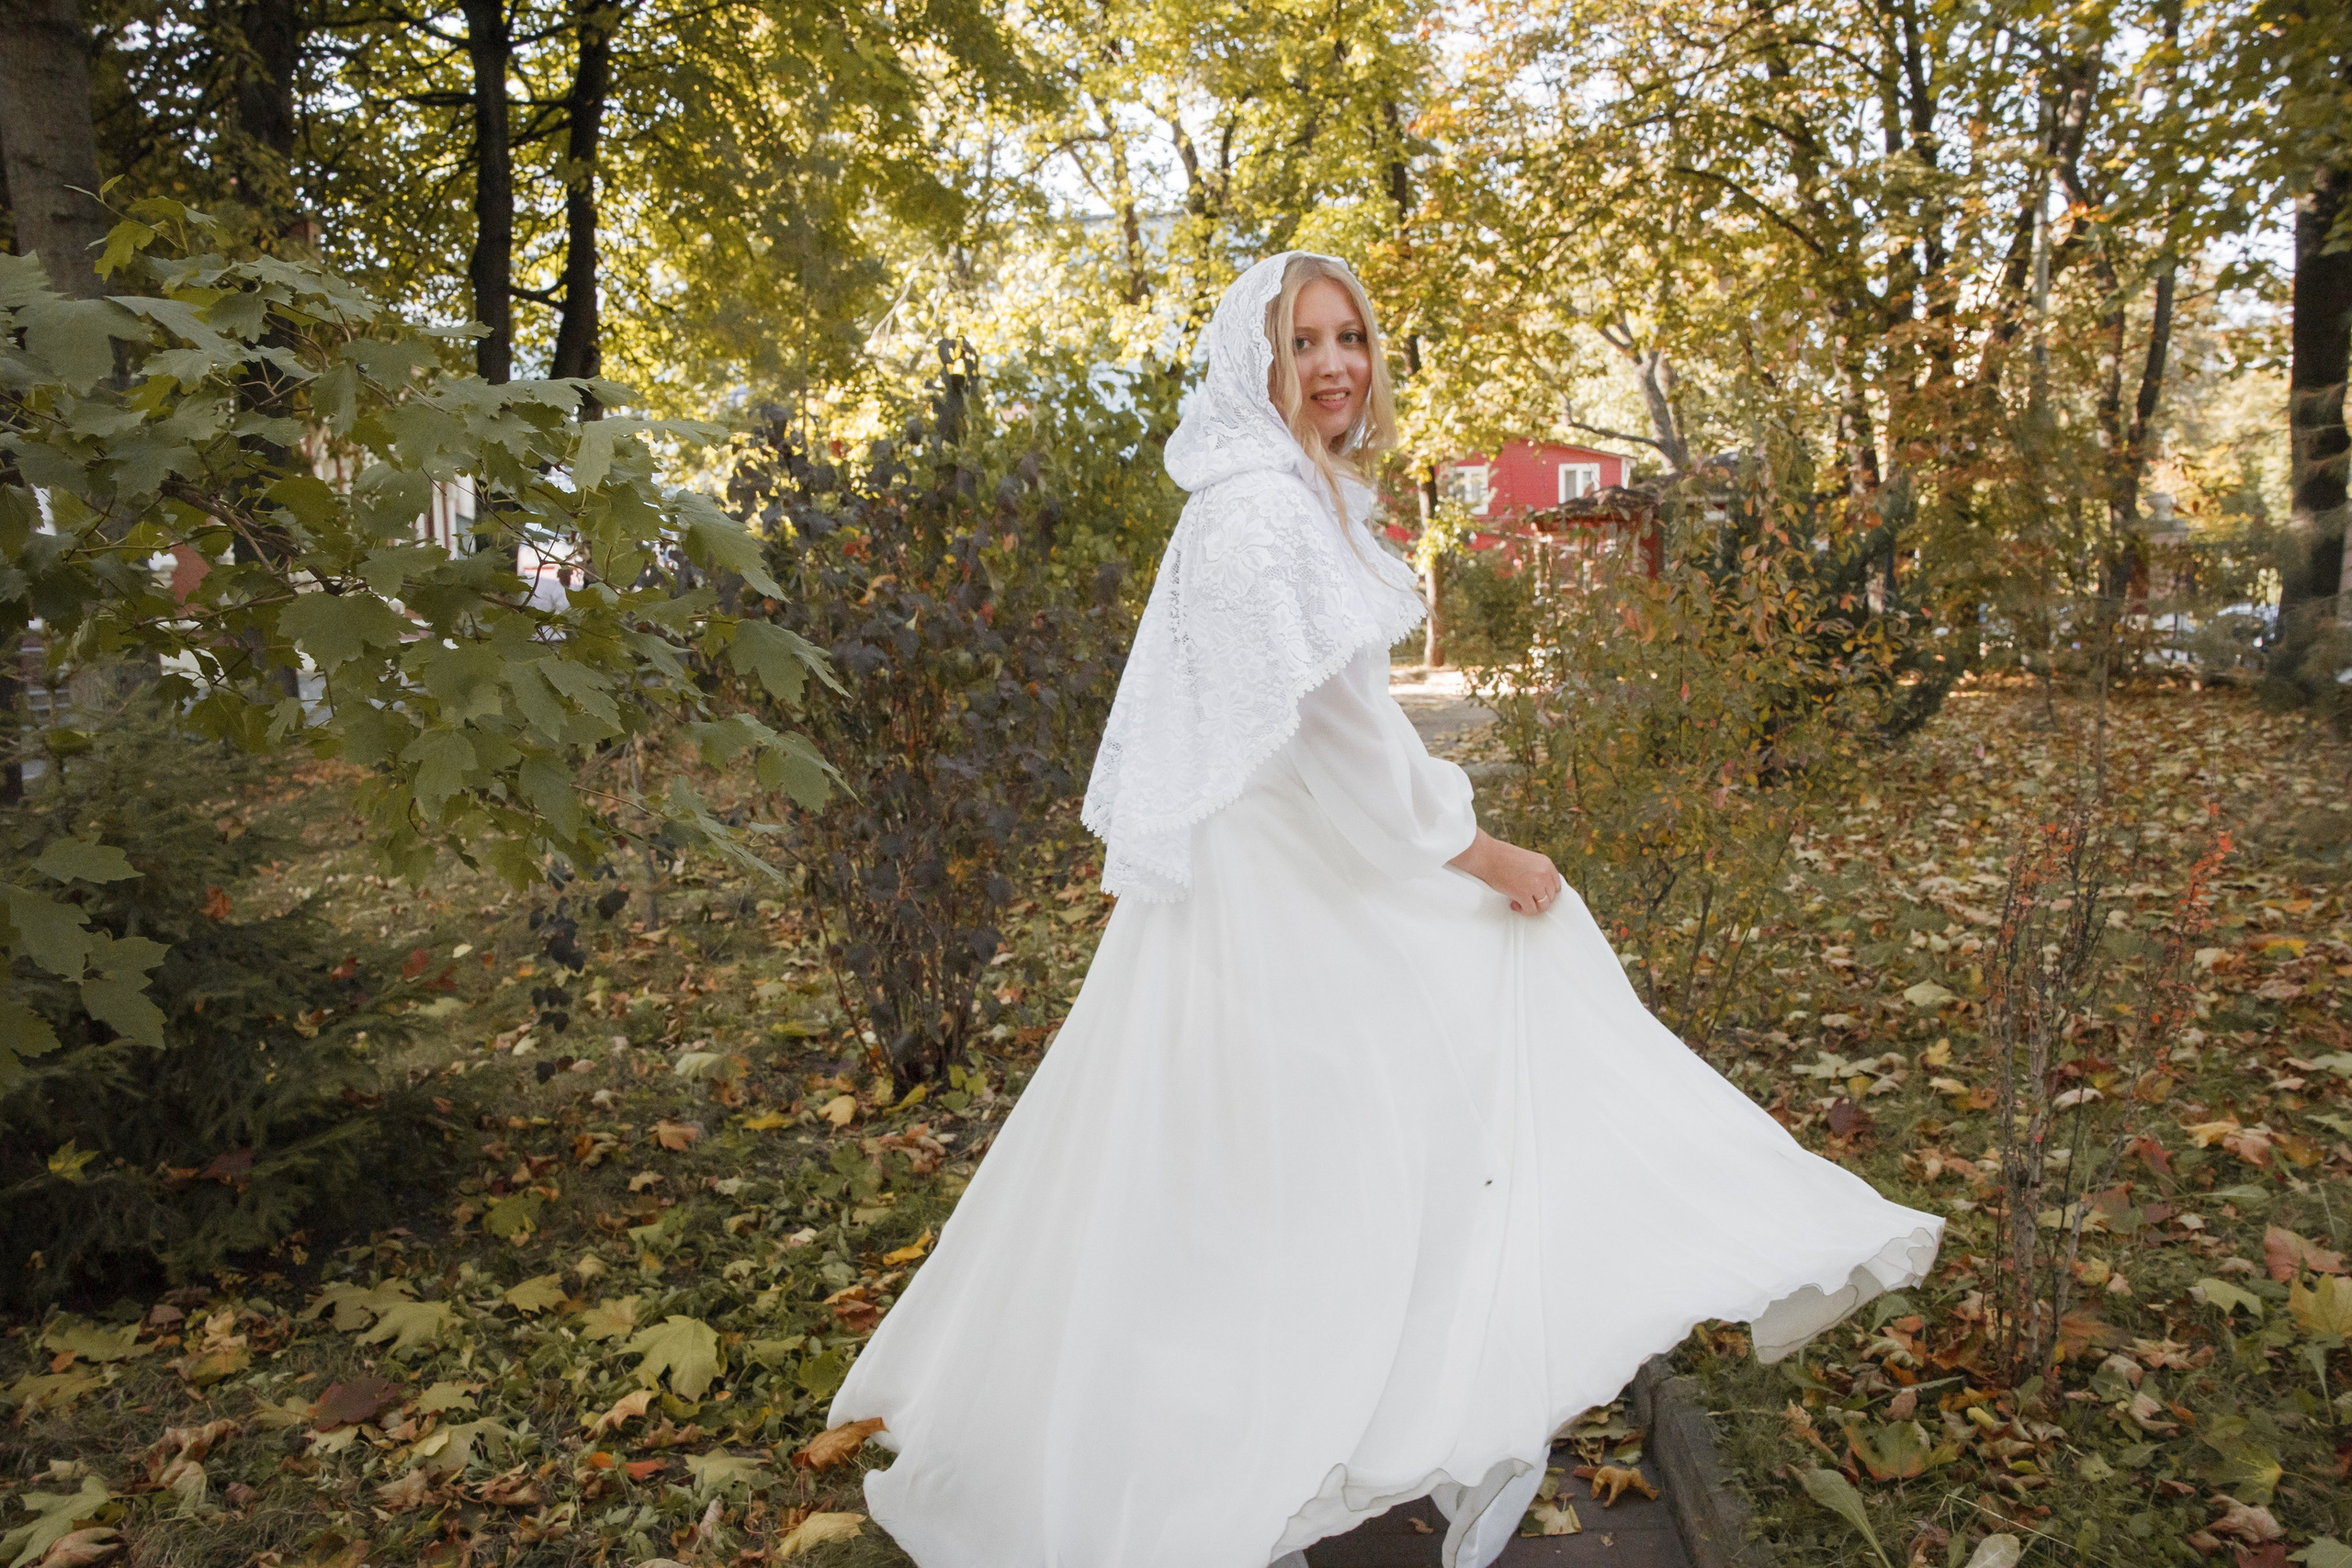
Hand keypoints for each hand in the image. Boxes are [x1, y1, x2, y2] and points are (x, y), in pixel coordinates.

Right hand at [1449, 829, 1564, 915]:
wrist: (1486, 855)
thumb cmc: (1501, 857)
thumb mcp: (1528, 861)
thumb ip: (1537, 873)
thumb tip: (1540, 891)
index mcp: (1546, 864)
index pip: (1556, 886)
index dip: (1545, 893)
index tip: (1535, 894)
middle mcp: (1544, 874)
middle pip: (1550, 897)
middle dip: (1537, 900)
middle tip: (1524, 898)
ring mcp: (1536, 884)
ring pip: (1543, 906)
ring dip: (1531, 907)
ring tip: (1519, 902)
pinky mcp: (1524, 894)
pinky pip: (1531, 911)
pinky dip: (1523, 910)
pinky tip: (1513, 903)